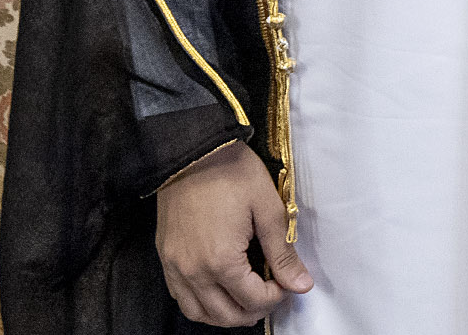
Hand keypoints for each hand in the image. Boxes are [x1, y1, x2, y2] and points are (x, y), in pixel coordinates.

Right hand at [154, 142, 312, 325]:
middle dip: (254, 311)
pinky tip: (219, 291)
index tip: (288, 282)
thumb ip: (283, 253)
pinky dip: (201, 304)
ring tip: (248, 300)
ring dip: (226, 314)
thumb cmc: (233, 174)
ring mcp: (175, 267)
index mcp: (221, 261)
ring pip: (199, 313)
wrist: (193, 151)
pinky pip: (181, 297)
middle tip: (273, 293)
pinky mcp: (166, 258)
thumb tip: (301, 284)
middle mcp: (193, 271)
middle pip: (225, 315)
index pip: (252, 300)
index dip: (276, 297)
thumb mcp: (268, 209)